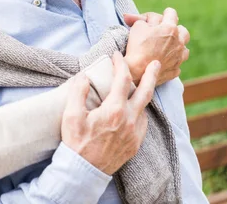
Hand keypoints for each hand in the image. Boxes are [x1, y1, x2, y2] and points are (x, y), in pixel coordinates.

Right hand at [61, 53, 160, 174]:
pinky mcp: (135, 144)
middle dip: (151, 75)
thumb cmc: (76, 142)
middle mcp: (129, 120)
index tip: (116, 55)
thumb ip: (78, 92)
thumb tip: (85, 76)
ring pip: (145, 108)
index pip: (122, 79)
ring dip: (144, 94)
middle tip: (156, 63)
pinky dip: (140, 112)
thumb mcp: (71, 115)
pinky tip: (135, 110)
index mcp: (114, 110)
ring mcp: (134, 133)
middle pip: (145, 92)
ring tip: (141, 87)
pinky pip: (143, 123)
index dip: (120, 64)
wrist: (84, 171)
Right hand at [123, 8, 189, 84]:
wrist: (138, 72)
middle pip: (183, 30)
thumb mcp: (137, 27)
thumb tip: (144, 18)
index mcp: (170, 28)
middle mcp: (179, 42)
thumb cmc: (137, 47)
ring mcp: (179, 57)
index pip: (171, 13)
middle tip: (163, 32)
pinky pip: (177, 62)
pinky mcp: (176, 69)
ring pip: (184, 47)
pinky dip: (171, 60)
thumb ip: (143, 19)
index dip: (165, 13)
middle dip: (175, 29)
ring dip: (176, 45)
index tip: (160, 16)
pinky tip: (162, 60)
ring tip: (165, 47)